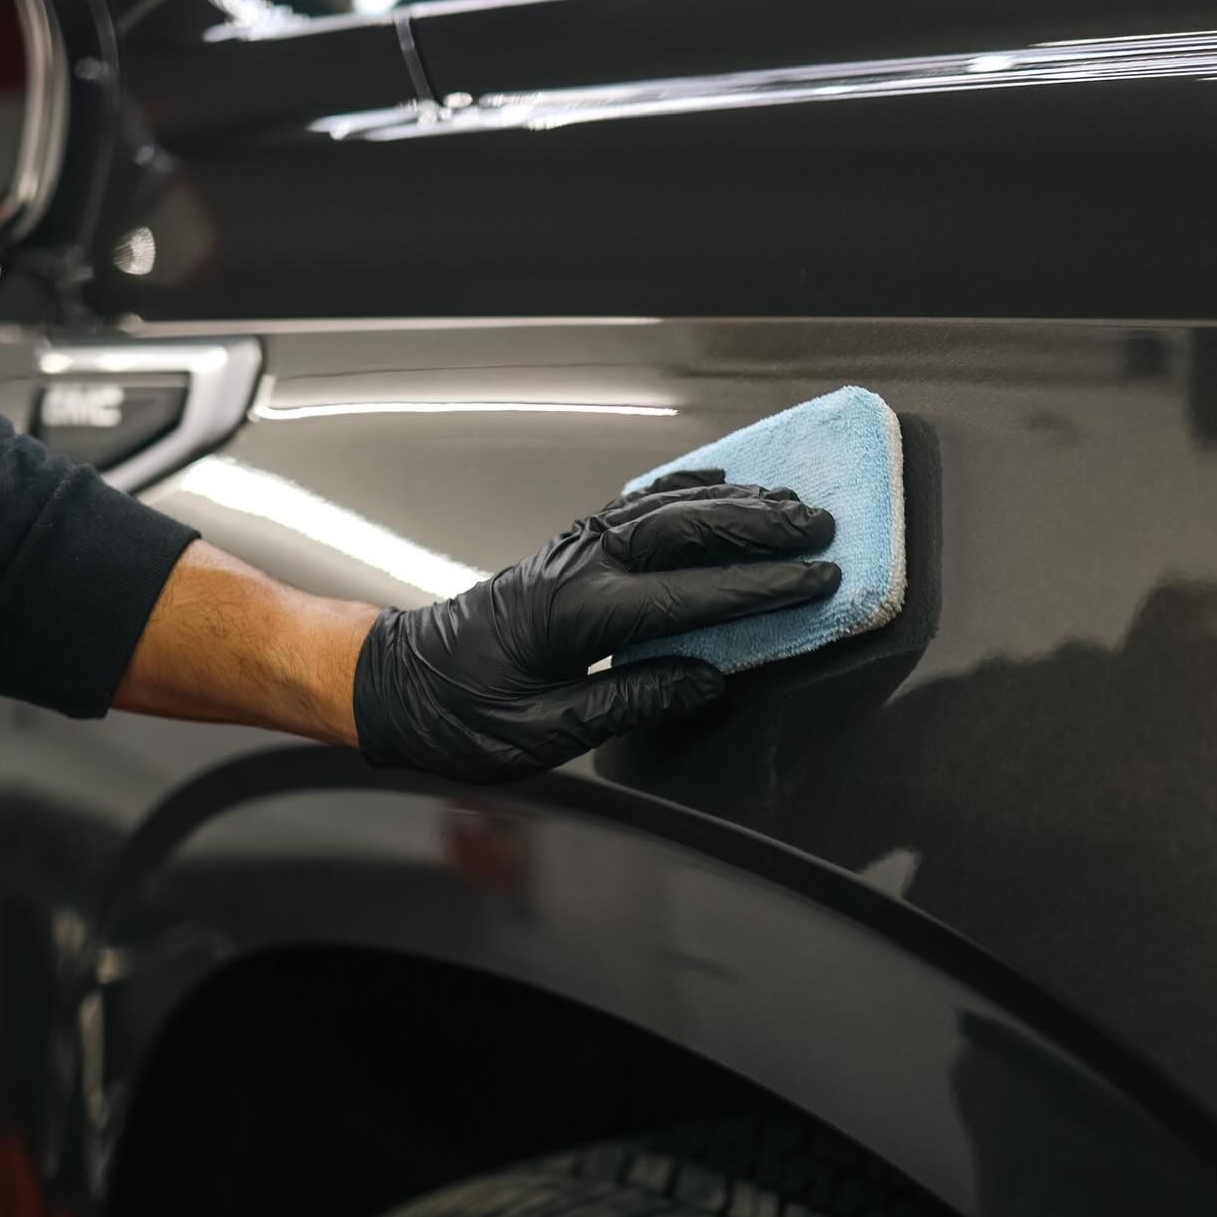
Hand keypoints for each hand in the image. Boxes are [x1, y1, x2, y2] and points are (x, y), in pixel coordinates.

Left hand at [352, 476, 838, 780]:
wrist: (395, 681)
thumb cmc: (459, 715)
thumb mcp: (543, 733)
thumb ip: (627, 701)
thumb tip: (703, 683)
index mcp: (575, 615)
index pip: (688, 595)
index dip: (758, 588)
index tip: (815, 583)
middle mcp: (577, 567)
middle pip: (684, 528)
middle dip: (760, 527)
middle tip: (821, 530)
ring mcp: (571, 550)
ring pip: (664, 508)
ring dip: (733, 503)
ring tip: (791, 505)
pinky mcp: (568, 550)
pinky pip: (637, 506)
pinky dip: (683, 488)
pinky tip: (718, 482)